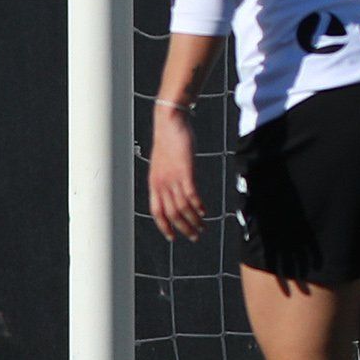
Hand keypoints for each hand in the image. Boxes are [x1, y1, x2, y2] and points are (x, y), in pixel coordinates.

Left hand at [148, 106, 205, 240]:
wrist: (169, 122)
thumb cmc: (169, 140)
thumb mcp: (164, 162)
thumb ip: (168, 177)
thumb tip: (175, 187)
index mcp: (154, 183)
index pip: (157, 212)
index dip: (164, 227)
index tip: (173, 237)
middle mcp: (162, 184)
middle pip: (172, 214)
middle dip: (184, 228)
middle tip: (196, 236)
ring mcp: (173, 178)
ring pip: (182, 207)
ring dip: (194, 220)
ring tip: (203, 227)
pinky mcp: (186, 171)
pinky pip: (192, 195)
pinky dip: (198, 206)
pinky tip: (205, 212)